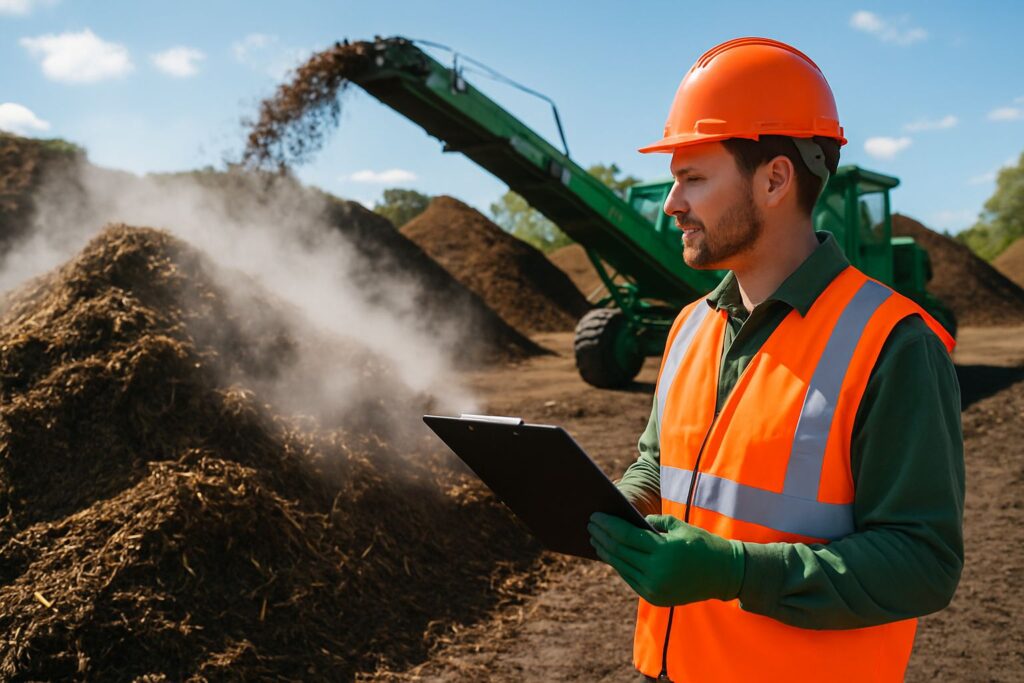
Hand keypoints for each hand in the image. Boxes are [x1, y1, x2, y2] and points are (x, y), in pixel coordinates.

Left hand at [588, 512, 744, 606]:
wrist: (725, 575)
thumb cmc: (702, 544)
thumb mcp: (680, 527)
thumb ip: (655, 522)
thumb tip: (631, 521)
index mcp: (664, 551)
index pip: (626, 536)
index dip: (608, 525)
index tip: (595, 515)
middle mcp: (657, 572)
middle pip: (619, 551)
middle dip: (602, 536)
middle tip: (590, 524)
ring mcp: (655, 588)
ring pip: (621, 566)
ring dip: (606, 552)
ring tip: (595, 539)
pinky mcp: (655, 597)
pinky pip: (630, 578)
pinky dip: (618, 565)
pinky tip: (610, 555)